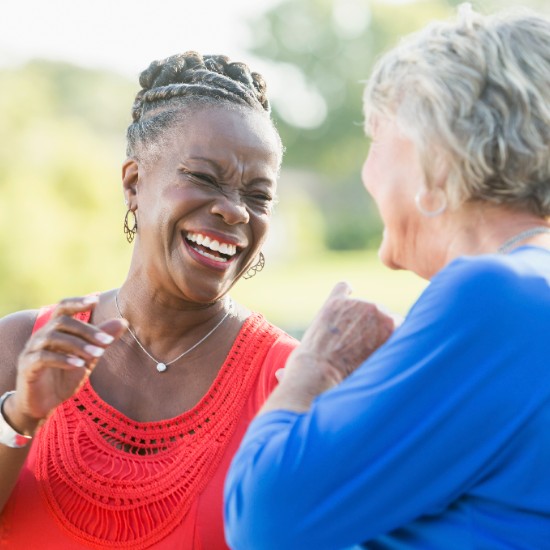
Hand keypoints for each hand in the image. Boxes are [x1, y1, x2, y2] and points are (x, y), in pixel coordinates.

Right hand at [4, 296, 126, 434]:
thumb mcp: (88, 357)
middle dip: (87, 330)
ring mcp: (31, 350)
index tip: (97, 299)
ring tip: (97, 354)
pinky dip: (63, 359)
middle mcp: (41, 335)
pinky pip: (43, 357)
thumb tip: (123, 322)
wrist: (44, 404)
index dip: (78, 301)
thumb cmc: (65, 376)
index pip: (63, 307)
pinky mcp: (27, 367)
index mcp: (55, 330)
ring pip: (53, 337)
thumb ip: (102, 340)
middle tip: (108, 342)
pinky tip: (79, 364)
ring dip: (78, 344)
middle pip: (62, 321)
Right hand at [266, 282, 394, 412]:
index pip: (345, 288)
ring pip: (392, 321)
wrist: (319, 371)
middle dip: (374, 331)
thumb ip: (294, 363)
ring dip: (390, 338)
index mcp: (333, 304)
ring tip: (379, 360)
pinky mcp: (390, 324)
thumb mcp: (297, 359)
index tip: (355, 316)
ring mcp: (373, 309)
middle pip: (374, 312)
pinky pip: (403, 326)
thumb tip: (279, 376)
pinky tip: (397, 354)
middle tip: (367, 356)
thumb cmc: (305, 370)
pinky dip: (402, 341)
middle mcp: (355, 300)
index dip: (351, 303)